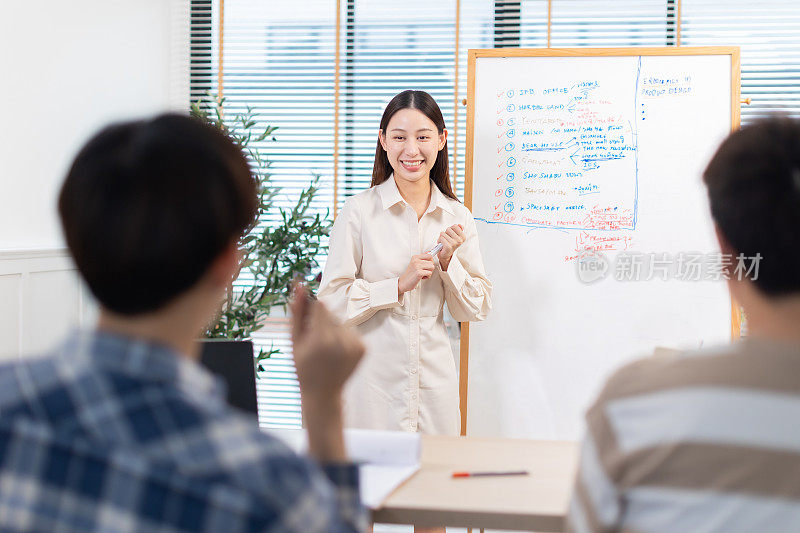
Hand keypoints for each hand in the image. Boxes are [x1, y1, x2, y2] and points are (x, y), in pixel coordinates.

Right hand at [290, 284, 364, 399]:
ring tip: (326, 349)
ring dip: (333, 330)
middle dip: (322, 322)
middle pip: (331, 314)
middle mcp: (342, 341)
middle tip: (315, 341)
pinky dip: (344, 338)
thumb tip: (298, 285)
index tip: (309, 321)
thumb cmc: (303, 367)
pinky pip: (351, 332)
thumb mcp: (294, 341)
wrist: (323, 392)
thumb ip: (297, 312)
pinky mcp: (364, 348)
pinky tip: (337, 353)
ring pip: (342, 323)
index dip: (313, 312)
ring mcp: (355, 345)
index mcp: (322, 339)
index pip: (321, 306)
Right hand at [398, 254, 434, 294]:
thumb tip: (429, 252)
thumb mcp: (415, 263)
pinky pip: (430, 273)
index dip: (431, 261)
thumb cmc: (410, 274)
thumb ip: (422, 258)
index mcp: (415, 257)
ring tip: (423, 273)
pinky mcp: (419, 273)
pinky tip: (422, 277)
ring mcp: (417, 266)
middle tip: (424, 271)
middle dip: (430, 268)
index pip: (429, 255)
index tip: (428, 264)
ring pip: (432, 267)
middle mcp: (416, 261)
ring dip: (429, 272)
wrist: (404, 282)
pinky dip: (427, 276)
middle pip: (431, 262)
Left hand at [436, 224, 464, 270]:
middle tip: (446, 239)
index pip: (455, 226)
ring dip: (441, 237)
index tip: (451, 235)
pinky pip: (441, 238)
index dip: (451, 229)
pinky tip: (441, 244)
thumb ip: (458, 229)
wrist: (445, 254)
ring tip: (444, 242)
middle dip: (445, 233)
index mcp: (463, 237)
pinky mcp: (448, 246)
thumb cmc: (449, 244)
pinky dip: (439, 240)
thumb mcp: (455, 235)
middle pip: (448, 229)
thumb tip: (460, 225)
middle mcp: (460, 240)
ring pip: (443, 233)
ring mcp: (454, 244)